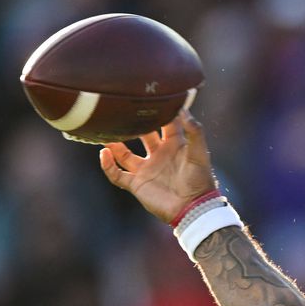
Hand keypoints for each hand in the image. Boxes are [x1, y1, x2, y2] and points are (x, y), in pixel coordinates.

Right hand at [98, 110, 218, 224]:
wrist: (193, 209)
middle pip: (141, 135)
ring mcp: (146, 170)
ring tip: (104, 131)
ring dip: (113, 144)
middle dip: (132, 124)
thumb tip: (183, 110)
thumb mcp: (200, 153)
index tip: (148, 97)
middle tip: (120, 111)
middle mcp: (158, 155)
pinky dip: (108, 165)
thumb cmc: (200, 181)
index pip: (164, 124)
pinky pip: (117, 174)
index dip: (159, 112)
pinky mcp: (137, 184)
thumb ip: (195, 132)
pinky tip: (104, 153)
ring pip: (124, 153)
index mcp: (174, 145)